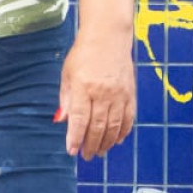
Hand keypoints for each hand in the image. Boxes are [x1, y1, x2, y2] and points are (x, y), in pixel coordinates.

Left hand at [57, 31, 135, 159]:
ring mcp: (119, 94)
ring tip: (99, 152)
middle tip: (86, 156)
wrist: (108, 36)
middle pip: (98, 126)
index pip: (79, 119)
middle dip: (91, 145)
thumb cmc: (84, 54)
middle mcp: (103, 92)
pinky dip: (123, 132)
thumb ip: (66, 99)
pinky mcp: (130, 93)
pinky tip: (117, 141)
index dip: (75, 137)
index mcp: (84, 87)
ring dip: (106, 143)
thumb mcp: (67, 74)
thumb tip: (62, 121)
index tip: (72, 151)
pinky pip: (128, 118)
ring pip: (114, 126)